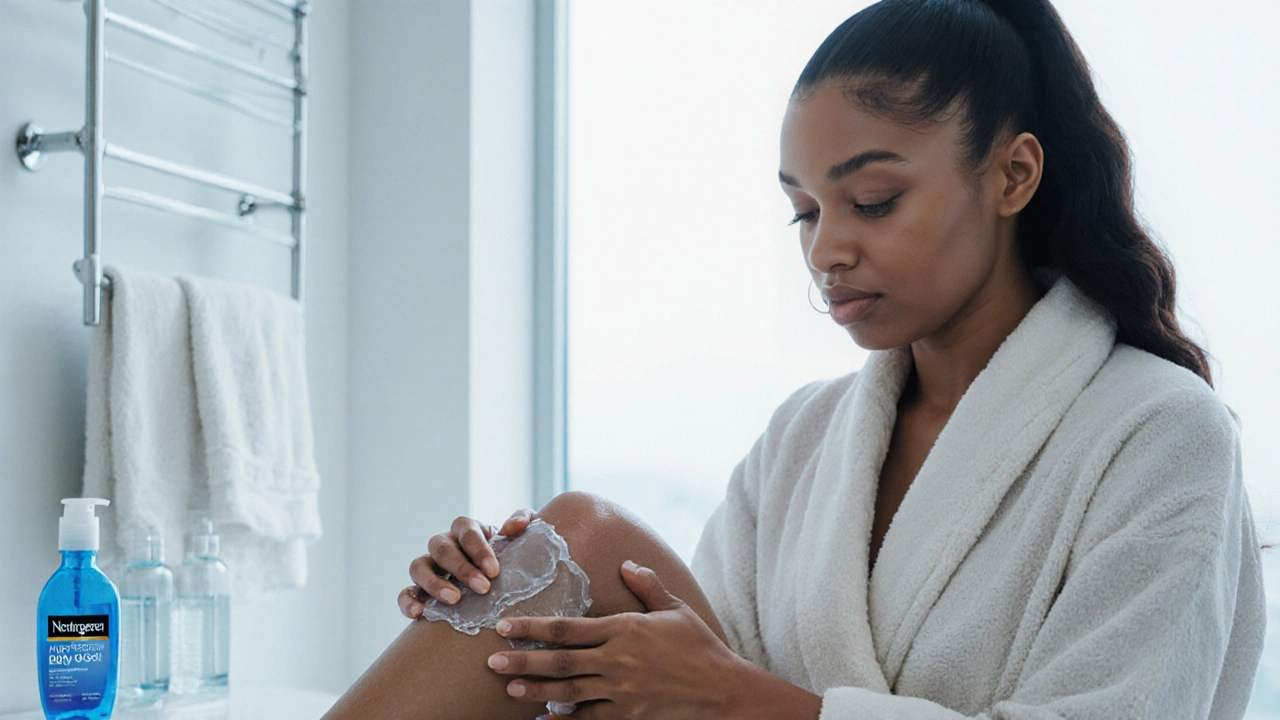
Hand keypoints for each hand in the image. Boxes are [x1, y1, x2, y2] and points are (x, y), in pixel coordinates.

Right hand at [398, 508, 534, 617]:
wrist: (499, 579)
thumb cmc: (511, 554)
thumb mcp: (522, 534)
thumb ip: (523, 521)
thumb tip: (513, 526)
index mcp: (466, 529)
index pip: (466, 531)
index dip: (478, 549)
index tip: (494, 570)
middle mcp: (444, 544)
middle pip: (442, 548)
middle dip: (462, 569)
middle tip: (483, 588)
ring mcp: (429, 566)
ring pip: (418, 566)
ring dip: (434, 583)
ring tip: (454, 600)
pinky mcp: (419, 589)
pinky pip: (405, 592)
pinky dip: (407, 601)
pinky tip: (418, 614)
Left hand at [484, 560, 754, 718]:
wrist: (722, 689)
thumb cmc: (699, 645)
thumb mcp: (675, 608)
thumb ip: (647, 585)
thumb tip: (626, 563)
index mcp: (624, 629)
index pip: (568, 627)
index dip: (533, 627)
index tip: (506, 626)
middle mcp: (617, 660)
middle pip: (560, 661)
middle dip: (522, 660)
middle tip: (491, 662)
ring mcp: (621, 691)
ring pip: (568, 692)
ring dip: (536, 690)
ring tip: (510, 689)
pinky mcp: (628, 716)